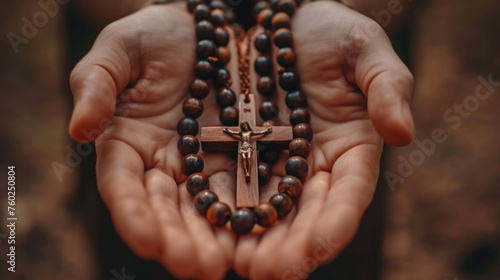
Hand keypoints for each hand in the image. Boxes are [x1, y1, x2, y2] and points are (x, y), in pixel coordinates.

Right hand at [69, 4, 238, 278]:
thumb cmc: (158, 34)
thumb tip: (79, 129)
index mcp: (128, 144)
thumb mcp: (122, 48)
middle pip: (169, 211)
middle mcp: (166, 165)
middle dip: (180, 240)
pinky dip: (252, 213)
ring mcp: (205, 166)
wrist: (211, 27)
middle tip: (199, 267)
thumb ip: (96, 83)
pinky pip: (248, 190)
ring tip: (227, 264)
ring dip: (215, 239)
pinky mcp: (244, 160)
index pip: (125, 187)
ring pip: (207, 210)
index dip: (133, 214)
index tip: (145, 240)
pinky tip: (262, 234)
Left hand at [234, 2, 414, 278]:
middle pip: (299, 214)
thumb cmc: (326, 30)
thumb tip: (402, 134)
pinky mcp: (226, 153)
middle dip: (284, 245)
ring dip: (244, 239)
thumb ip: (386, 84)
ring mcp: (266, 163)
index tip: (317, 248)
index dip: (334, 222)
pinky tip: (198, 232)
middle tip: (264, 271)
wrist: (273, 18)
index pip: (346, 193)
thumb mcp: (362, 46)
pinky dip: (211, 210)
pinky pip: (218, 186)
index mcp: (347, 147)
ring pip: (257, 209)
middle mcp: (307, 165)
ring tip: (229, 264)